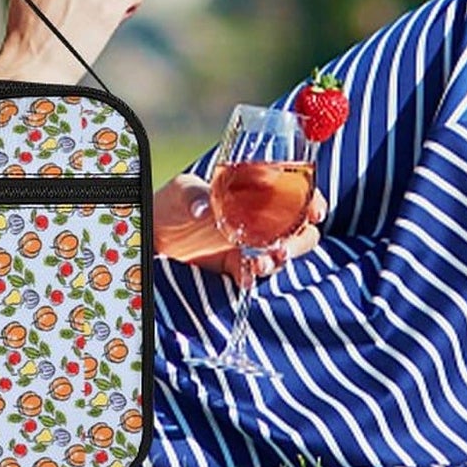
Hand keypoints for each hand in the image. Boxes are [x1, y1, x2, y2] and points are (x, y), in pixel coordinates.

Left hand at [154, 171, 327, 278]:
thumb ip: (193, 195)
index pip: (296, 195)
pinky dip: (254, 275)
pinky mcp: (236, 266)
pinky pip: (255, 274)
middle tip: (283, 246)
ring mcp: (250, 244)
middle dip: (301, 240)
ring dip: (279, 259)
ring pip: (282, 254)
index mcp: (255, 193)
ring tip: (261, 261)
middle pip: (300, 231)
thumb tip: (203, 208)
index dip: (312, 202)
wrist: (152, 231)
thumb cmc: (171, 201)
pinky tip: (245, 274)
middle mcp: (259, 219)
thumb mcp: (182, 191)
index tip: (314, 211)